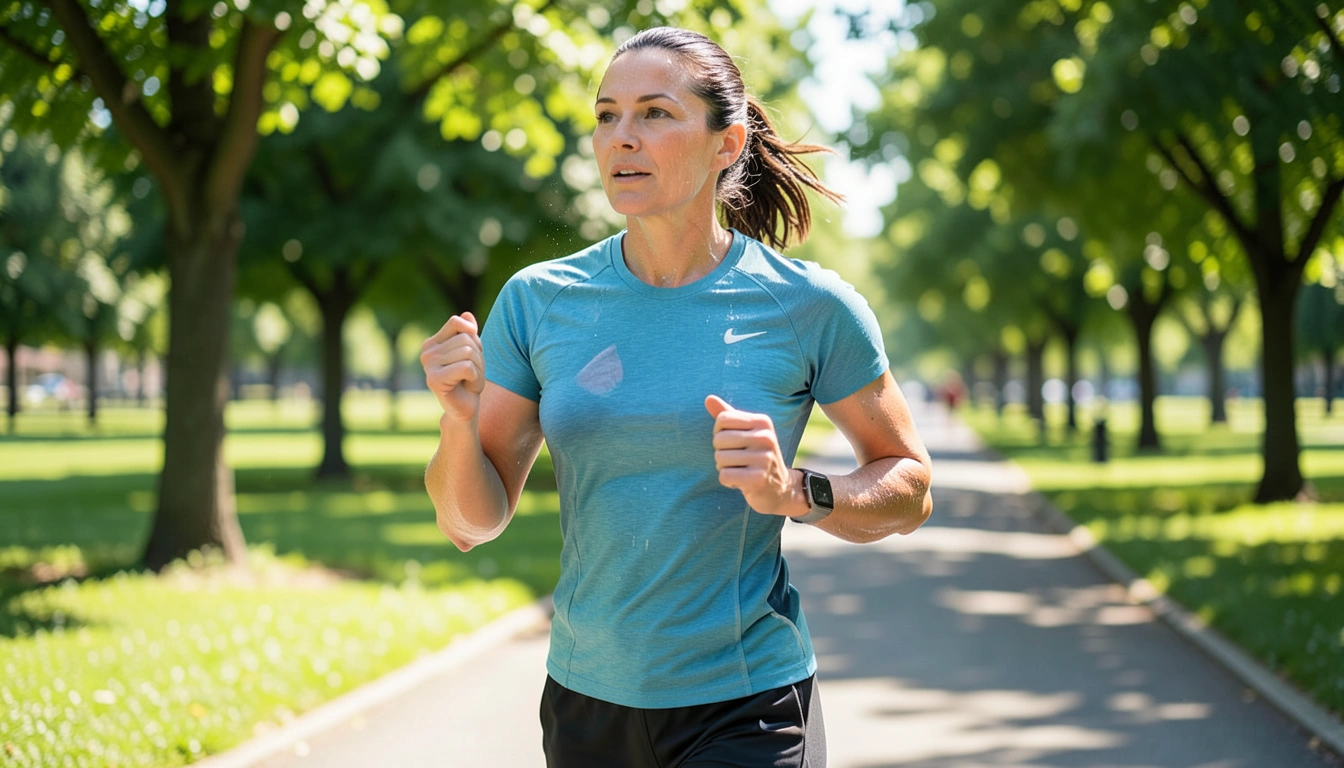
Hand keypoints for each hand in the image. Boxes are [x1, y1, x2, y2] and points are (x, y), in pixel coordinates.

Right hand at [421, 312, 484, 423]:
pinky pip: (466, 367)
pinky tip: (468, 387)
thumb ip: (468, 333)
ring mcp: (428, 366)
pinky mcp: (434, 380)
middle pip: (466, 338)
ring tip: (469, 380)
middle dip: (478, 356)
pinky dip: (475, 378)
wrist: (465, 408)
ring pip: (468, 352)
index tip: (471, 355)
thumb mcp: (472, 352)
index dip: (472, 336)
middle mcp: (426, 352)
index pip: (456, 322)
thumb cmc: (468, 379)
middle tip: (472, 372)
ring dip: (478, 368)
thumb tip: (467, 314)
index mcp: (432, 343)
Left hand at [705, 395, 806, 517]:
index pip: (722, 419)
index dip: (719, 433)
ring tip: (740, 469)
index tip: (732, 443)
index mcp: (763, 421)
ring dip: (724, 467)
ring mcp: (764, 458)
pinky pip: (724, 476)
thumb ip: (727, 415)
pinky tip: (742, 481)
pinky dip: (728, 481)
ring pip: (720, 458)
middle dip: (721, 452)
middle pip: (719, 439)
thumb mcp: (745, 432)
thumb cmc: (755, 456)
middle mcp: (766, 437)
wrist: (778, 488)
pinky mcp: (758, 479)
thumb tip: (708, 398)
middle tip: (736, 459)